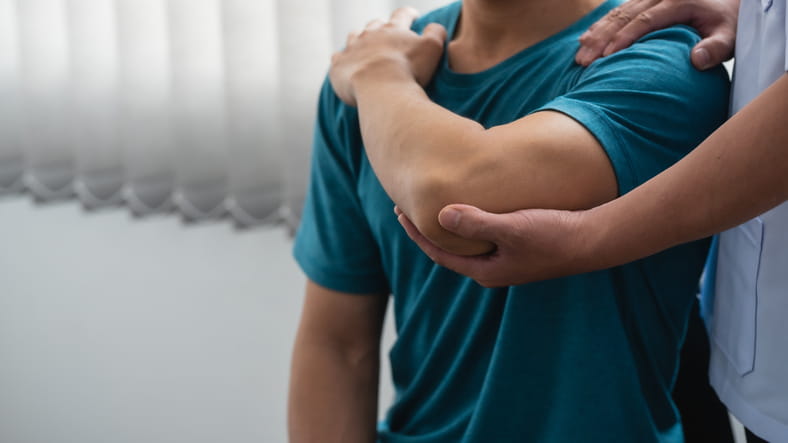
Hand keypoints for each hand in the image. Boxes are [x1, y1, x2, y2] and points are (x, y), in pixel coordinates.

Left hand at [329, 7, 446, 105]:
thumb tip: (435, 26)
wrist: (380, 89)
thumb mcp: (432, 49)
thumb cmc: (409, 70)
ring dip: (360, 39)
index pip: (402, 15)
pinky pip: (338, 57)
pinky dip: (343, 59)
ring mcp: (352, 48)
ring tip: (364, 46)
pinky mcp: (339, 64)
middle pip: (375, 24)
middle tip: (387, 34)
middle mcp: (370, 33)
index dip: (409, 14)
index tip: (414, 16)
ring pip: (354, 36)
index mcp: (394, 29)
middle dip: (382, 26)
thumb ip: (436, 33)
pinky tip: (346, 64)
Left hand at [396, 204, 597, 287]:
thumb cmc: (553, 235)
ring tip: (432, 204)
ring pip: (465, 242)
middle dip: (427, 228)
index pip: (438, 252)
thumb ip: (476, 223)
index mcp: (484, 270)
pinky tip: (469, 204)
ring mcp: (504, 260)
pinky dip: (469, 221)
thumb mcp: (512, 227)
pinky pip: (482, 235)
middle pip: (448, 249)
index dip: (416, 232)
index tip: (399, 210)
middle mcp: (491, 268)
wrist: (592, 241)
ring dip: (447, 224)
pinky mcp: (517, 248)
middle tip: (406, 205)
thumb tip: (441, 216)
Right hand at [575, 0, 738, 69]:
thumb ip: (716, 48)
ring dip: (596, 33)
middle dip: (601, 38)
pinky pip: (618, 11)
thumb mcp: (730, 36)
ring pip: (617, 12)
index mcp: (679, 1)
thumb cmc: (727, 23)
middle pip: (624, 15)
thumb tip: (696, 59)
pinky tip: (585, 37)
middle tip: (583, 60)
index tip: (607, 56)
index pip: (645, 19)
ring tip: (579, 52)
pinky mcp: (644, 1)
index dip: (624, 37)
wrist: (729, 3)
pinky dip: (600, 25)